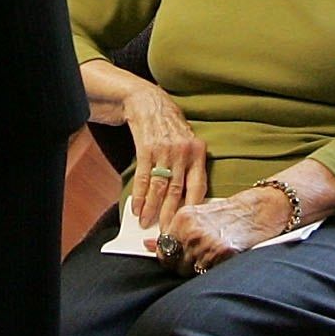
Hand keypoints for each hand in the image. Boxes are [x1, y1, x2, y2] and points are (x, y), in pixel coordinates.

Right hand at [121, 84, 208, 231]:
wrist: (148, 102)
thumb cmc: (170, 126)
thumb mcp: (187, 142)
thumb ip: (189, 167)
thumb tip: (187, 199)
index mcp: (198, 152)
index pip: (199, 186)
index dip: (192, 209)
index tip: (188, 226)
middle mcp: (184, 152)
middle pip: (178, 191)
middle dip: (170, 215)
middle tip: (166, 233)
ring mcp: (164, 150)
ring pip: (159, 187)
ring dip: (151, 208)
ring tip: (146, 223)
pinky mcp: (146, 148)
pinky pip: (143, 177)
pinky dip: (139, 195)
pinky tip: (136, 207)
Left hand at [161, 189, 294, 276]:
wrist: (260, 209)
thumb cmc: (230, 214)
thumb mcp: (198, 216)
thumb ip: (173, 231)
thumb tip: (148, 245)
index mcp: (183, 218)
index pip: (163, 249)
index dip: (169, 258)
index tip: (177, 258)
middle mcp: (192, 230)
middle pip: (174, 263)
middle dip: (183, 266)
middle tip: (199, 259)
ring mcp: (207, 242)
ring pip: (190, 271)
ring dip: (199, 270)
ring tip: (213, 257)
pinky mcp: (223, 254)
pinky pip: (208, 273)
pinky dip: (213, 271)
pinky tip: (222, 259)